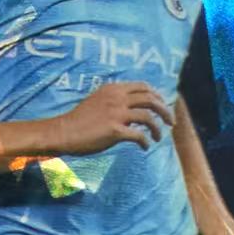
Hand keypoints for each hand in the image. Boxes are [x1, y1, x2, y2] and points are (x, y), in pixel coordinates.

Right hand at [52, 81, 173, 154]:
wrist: (63, 132)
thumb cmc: (79, 119)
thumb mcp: (98, 100)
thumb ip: (115, 100)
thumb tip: (135, 110)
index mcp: (113, 89)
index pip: (143, 87)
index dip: (157, 96)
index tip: (162, 106)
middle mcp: (116, 98)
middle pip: (151, 99)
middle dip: (165, 110)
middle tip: (170, 122)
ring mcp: (116, 113)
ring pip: (148, 116)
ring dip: (158, 128)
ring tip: (159, 137)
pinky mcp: (114, 130)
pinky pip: (139, 135)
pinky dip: (145, 142)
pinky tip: (145, 147)